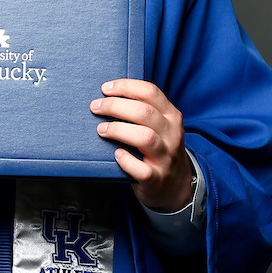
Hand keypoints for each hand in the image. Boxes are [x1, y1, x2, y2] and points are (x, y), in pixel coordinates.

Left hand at [90, 79, 192, 211]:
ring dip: (118, 130)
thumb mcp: (160, 126)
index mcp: (171, 116)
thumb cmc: (159, 149)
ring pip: (145, 137)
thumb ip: (144, 111)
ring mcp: (166, 158)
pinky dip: (126, 160)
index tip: (105, 89)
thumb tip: (109, 95)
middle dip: (115, 106)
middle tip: (96, 107)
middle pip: (144, 112)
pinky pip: (142, 169)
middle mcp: (172, 135)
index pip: (150, 92)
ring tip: (101, 129)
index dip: (126, 86)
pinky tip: (116, 154)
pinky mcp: (157, 178)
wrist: (175, 186)